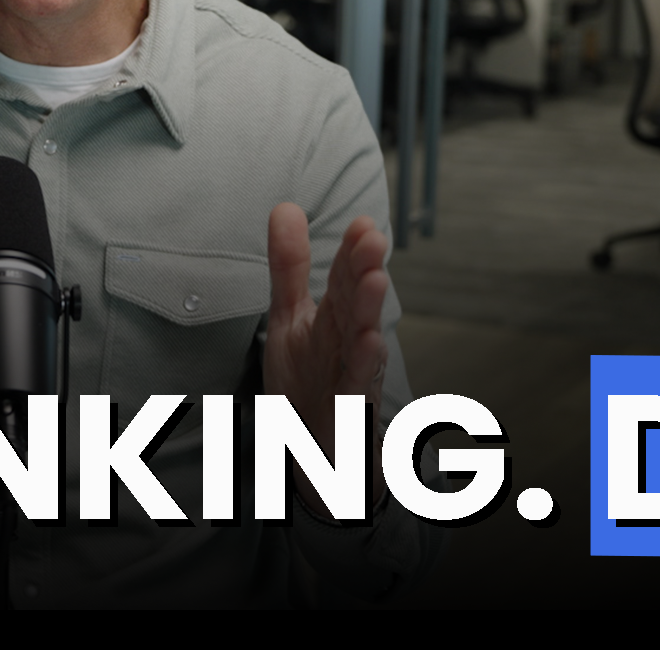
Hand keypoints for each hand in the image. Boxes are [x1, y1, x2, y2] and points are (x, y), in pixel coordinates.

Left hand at [264, 204, 390, 517]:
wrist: (319, 453)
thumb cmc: (309, 380)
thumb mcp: (290, 317)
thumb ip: (290, 266)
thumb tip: (285, 207)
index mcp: (333, 320)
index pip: (343, 281)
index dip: (350, 253)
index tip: (362, 223)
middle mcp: (347, 346)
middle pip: (355, 306)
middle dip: (363, 272)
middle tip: (373, 239)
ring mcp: (350, 382)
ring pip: (361, 344)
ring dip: (368, 314)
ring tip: (375, 281)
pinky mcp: (346, 417)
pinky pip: (354, 393)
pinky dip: (362, 371)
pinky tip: (369, 345)